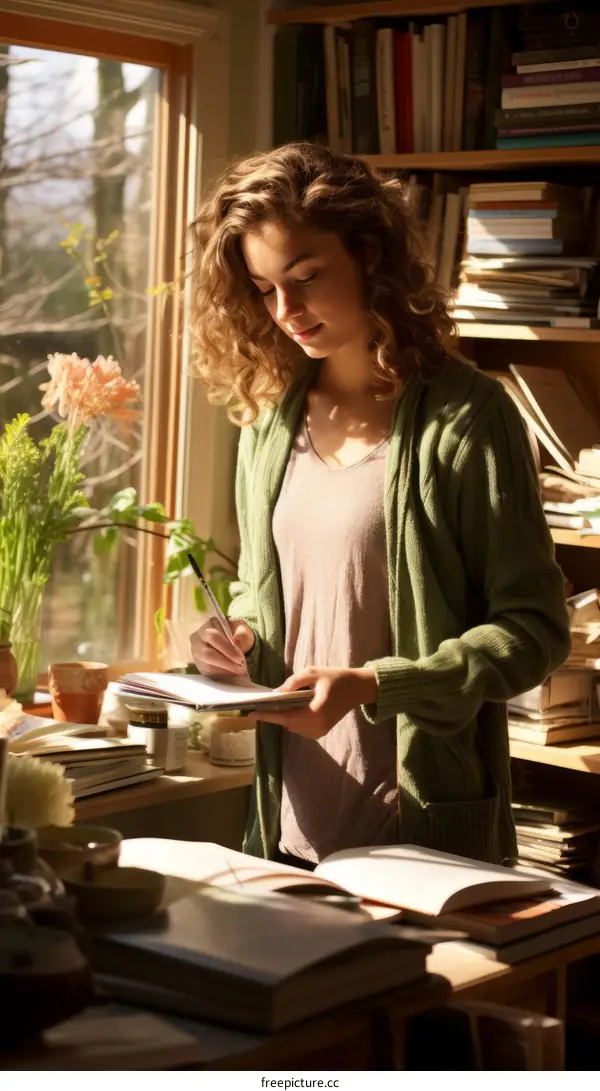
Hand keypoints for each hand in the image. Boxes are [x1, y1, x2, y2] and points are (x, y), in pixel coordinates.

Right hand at [190, 617, 254, 676]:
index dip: (227, 650)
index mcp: (207, 626)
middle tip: (241, 668)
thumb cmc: (235, 633)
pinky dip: (221, 674)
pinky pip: (207, 672)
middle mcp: (197, 639)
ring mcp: (196, 653)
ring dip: (224, 670)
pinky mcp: (199, 665)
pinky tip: (231, 673)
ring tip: (238, 671)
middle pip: (207, 654)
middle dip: (226, 663)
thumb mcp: (242, 628)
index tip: (240, 659)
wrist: (230, 640)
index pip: (213, 637)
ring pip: (206, 665)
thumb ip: (242, 634)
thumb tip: (238, 642)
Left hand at [258, 666, 376, 737]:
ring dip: (284, 717)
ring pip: (293, 727)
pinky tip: (293, 709)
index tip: (250, 714)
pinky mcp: (322, 732)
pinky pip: (301, 729)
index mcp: (315, 712)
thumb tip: (275, 693)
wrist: (359, 688)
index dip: (266, 715)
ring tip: (276, 705)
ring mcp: (320, 731)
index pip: (285, 716)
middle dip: (274, 715)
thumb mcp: (313, 673)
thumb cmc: (337, 678)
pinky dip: (294, 721)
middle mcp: (317, 726)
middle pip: (287, 723)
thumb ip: (293, 682)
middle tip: (260, 705)